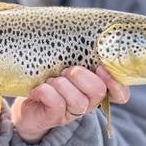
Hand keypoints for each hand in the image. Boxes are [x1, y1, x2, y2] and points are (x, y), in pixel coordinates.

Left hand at [11, 65, 129, 142]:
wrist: (25, 104)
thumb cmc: (49, 77)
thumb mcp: (66, 64)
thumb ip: (79, 54)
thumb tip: (81, 28)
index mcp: (96, 88)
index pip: (120, 93)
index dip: (116, 82)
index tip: (101, 67)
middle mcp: (88, 102)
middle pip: (97, 90)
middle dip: (79, 75)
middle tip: (65, 71)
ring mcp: (72, 112)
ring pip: (77, 99)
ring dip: (60, 83)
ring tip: (49, 81)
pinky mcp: (55, 117)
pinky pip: (56, 102)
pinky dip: (44, 90)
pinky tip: (38, 89)